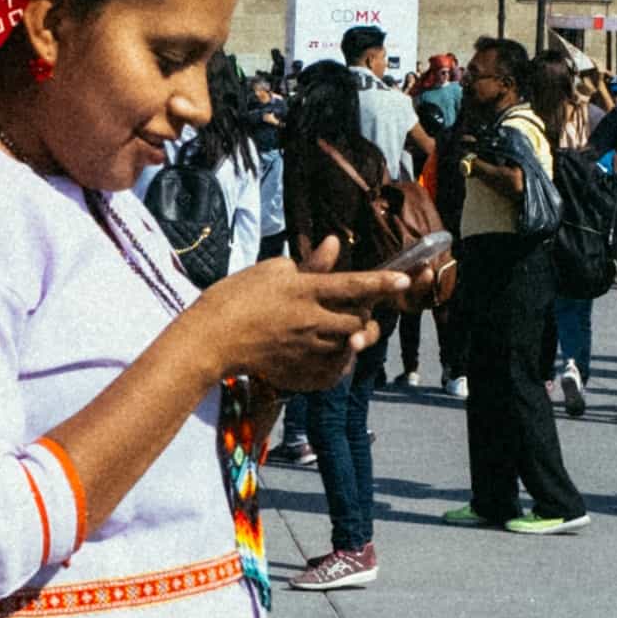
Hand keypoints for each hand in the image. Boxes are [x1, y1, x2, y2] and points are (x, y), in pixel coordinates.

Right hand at [186, 244, 405, 393]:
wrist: (210, 340)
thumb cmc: (235, 298)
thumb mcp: (271, 271)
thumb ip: (309, 263)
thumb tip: (333, 245)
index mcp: (305, 292)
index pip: (354, 285)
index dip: (383, 283)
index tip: (405, 280)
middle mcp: (311, 322)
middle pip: (359, 321)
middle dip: (368, 317)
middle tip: (361, 311)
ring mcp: (306, 350)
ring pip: (349, 347)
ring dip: (353, 338)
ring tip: (344, 331)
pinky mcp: (299, 372)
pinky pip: (333, 372)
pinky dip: (339, 363)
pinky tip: (331, 354)